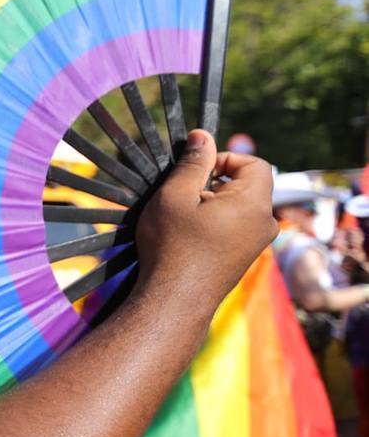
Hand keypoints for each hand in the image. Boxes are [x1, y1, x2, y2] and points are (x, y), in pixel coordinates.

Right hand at [133, 129, 276, 309]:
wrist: (174, 300)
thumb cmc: (172, 246)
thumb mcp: (175, 196)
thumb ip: (193, 163)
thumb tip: (202, 135)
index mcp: (254, 205)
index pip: (255, 163)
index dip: (226, 158)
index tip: (197, 170)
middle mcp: (264, 224)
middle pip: (248, 184)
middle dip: (215, 182)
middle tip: (184, 195)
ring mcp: (256, 243)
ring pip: (239, 206)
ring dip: (212, 203)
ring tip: (183, 218)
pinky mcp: (244, 257)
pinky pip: (236, 226)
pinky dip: (214, 221)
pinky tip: (189, 235)